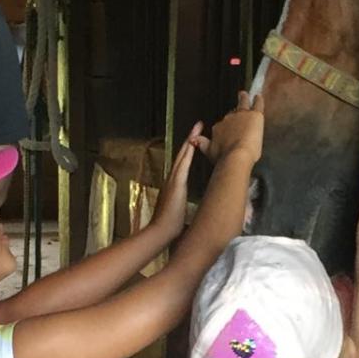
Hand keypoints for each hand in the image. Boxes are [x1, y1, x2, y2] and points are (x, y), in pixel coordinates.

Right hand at [147, 127, 205, 243]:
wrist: (160, 232)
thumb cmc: (169, 227)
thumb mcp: (179, 213)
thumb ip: (183, 207)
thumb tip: (191, 210)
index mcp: (173, 186)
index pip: (183, 164)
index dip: (189, 151)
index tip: (195, 140)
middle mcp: (171, 179)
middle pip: (182, 155)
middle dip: (190, 139)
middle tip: (198, 125)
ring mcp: (173, 180)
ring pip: (182, 155)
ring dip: (190, 140)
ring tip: (197, 127)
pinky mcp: (176, 183)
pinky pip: (183, 163)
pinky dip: (188, 152)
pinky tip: (193, 142)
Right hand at [208, 92, 264, 167]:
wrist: (236, 156)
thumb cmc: (224, 158)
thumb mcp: (208, 151)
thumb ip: (202, 144)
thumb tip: (193, 140)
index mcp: (218, 128)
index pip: (223, 124)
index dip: (227, 125)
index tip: (228, 127)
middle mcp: (228, 119)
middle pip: (232, 113)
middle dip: (235, 113)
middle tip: (238, 112)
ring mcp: (241, 115)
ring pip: (243, 104)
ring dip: (243, 99)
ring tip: (244, 95)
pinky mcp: (254, 115)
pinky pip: (256, 104)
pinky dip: (258, 100)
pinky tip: (258, 96)